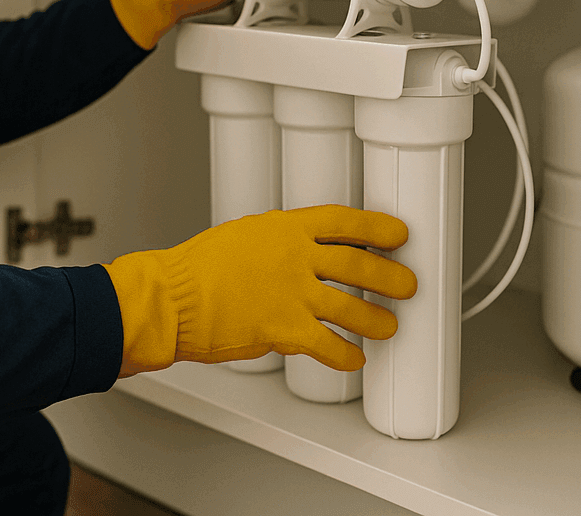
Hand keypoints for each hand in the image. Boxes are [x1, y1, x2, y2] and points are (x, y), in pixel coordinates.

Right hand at [103, 205, 416, 375]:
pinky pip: (328, 345)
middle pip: (358, 265)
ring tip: (389, 326)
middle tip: (407, 285)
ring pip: (351, 307)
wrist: (172, 297)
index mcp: (284, 228)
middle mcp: (295, 258)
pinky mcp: (284, 329)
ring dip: (375, 319)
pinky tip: (353, 359)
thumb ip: (278, 242)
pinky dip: (345, 355)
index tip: (397, 234)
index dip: (376, 227)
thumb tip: (302, 252)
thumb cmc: (197, 268)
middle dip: (389, 277)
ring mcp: (292, 294)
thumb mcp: (244, 235)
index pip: (343, 221)